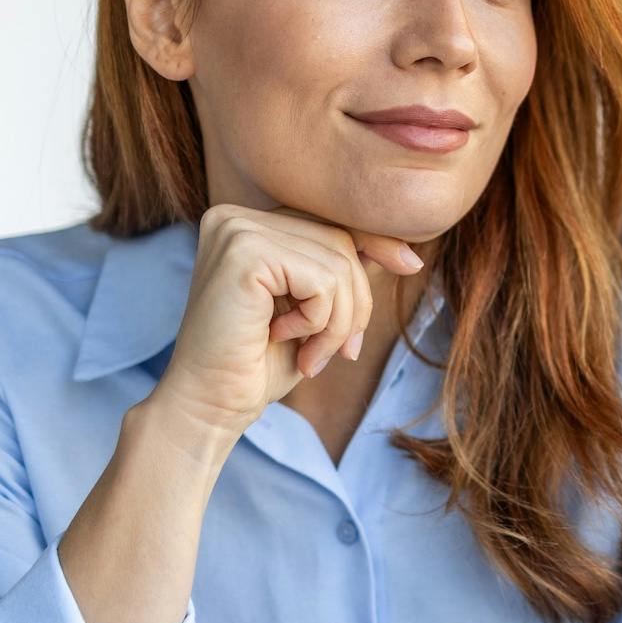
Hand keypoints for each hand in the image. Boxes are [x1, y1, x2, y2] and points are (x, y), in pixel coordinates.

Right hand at [148, 202, 423, 443]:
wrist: (210, 405)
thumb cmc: (259, 364)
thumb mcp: (314, 310)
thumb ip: (342, 273)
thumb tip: (402, 251)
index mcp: (246, 224)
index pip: (329, 223)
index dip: (375, 244)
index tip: (411, 266)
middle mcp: (236, 217)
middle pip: (340, 241)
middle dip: (355, 304)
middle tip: (340, 353)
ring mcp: (237, 230)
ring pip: (338, 263)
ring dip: (339, 323)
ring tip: (310, 355)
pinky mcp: (245, 253)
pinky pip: (323, 280)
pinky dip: (320, 322)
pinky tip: (283, 339)